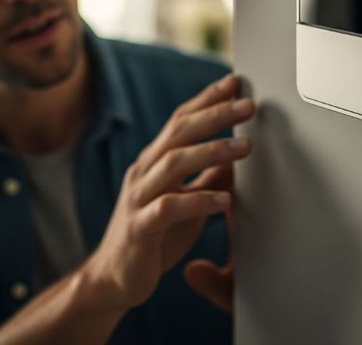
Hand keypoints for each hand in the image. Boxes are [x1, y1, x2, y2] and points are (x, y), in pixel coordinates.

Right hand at [82, 74, 254, 312]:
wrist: (113, 279)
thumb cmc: (154, 236)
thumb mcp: (187, 202)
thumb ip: (207, 177)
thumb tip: (236, 154)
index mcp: (154, 161)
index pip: (180, 120)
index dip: (207, 99)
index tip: (235, 82)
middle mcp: (144, 171)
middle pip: (179, 132)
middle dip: (215, 114)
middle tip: (249, 104)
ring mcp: (139, 198)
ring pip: (174, 163)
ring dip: (212, 151)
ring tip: (246, 147)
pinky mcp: (140, 228)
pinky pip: (169, 208)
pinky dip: (198, 201)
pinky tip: (224, 201)